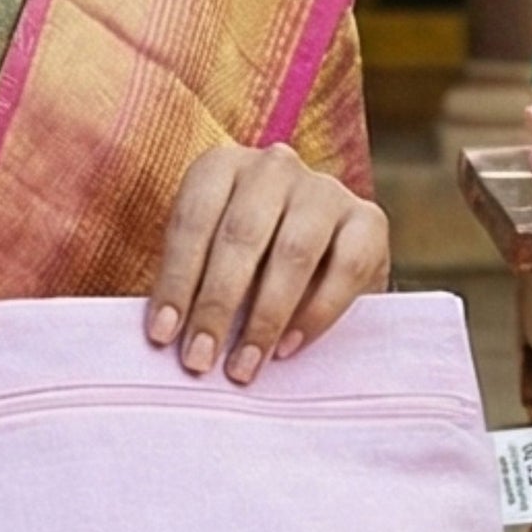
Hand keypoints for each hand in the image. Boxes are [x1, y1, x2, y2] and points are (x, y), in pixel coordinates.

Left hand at [147, 142, 389, 381]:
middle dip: (216, 304)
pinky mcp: (369, 219)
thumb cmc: (248, 265)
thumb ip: (192, 287)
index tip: (163, 336)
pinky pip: (345, 267)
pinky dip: (316, 312)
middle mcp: (274, 167)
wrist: (322, 260)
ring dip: (264, 317)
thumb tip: (168, 338)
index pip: (193, 221)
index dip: (176, 281)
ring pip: (293, 252)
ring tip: (244, 365)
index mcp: (221, 167)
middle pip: (241, 236)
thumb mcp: (210, 261)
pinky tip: (288, 347)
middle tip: (200, 360)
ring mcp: (325, 189)